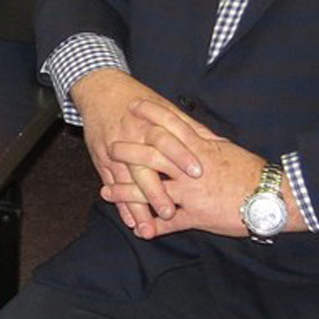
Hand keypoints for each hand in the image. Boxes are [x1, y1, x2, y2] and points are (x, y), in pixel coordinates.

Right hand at [68, 69, 211, 236]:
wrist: (100, 89)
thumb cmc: (138, 99)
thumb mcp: (164, 107)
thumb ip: (190, 128)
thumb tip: (219, 142)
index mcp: (150, 123)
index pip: (167, 140)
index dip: (181, 156)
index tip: (197, 173)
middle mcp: (131, 138)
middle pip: (142, 167)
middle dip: (154, 191)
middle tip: (170, 212)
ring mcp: (113, 151)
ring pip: (125, 183)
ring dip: (136, 207)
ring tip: (147, 229)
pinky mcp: (101, 160)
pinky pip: (111, 185)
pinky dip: (120, 204)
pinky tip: (130, 221)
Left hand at [103, 118, 304, 240]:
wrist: (273, 198)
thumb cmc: (252, 172)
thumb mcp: (227, 150)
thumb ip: (206, 140)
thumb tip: (192, 127)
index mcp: (201, 149)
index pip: (172, 125)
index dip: (151, 114)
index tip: (134, 105)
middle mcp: (192, 169)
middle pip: (153, 156)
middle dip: (129, 152)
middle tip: (110, 148)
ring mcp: (192, 193)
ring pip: (153, 190)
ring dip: (127, 192)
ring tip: (107, 191)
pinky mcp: (197, 216)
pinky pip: (170, 224)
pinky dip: (154, 227)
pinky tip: (139, 229)